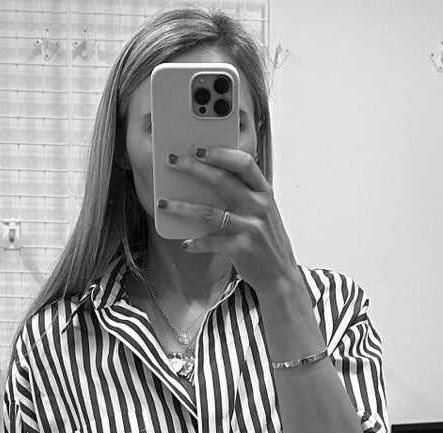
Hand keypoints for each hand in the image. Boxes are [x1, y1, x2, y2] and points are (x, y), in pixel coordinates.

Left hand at [161, 148, 299, 295]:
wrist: (280, 274)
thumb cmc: (265, 239)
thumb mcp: (261, 211)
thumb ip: (243, 194)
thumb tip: (205, 177)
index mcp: (264, 192)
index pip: (244, 163)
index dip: (221, 153)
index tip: (198, 148)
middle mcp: (259, 207)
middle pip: (222, 181)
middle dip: (194, 169)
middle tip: (172, 162)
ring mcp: (251, 228)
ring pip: (209, 212)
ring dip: (182, 207)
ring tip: (162, 203)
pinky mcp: (242, 249)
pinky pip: (211, 242)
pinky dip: (196, 243)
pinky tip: (187, 243)